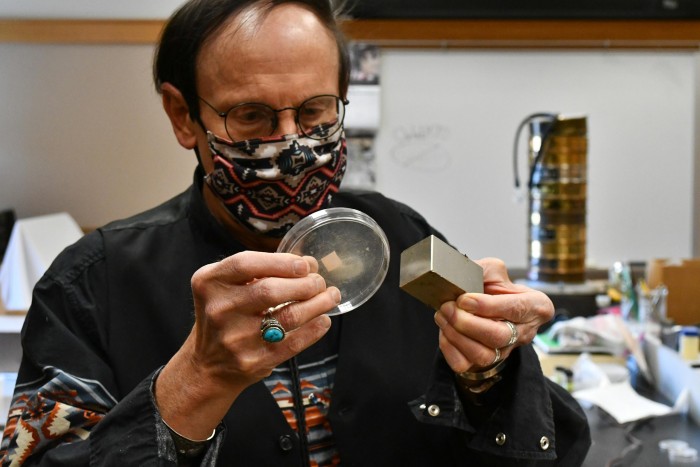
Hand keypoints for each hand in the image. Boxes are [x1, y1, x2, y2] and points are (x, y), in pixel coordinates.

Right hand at [156, 251, 339, 438]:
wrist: (207, 366)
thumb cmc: (224, 316)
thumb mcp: (225, 287)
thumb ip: (258, 271)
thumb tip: (307, 264)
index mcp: (209, 283)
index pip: (246, 264)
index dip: (281, 262)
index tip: (305, 264)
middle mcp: (219, 310)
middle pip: (270, 290)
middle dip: (305, 283)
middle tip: (319, 282)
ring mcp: (235, 339)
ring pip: (288, 316)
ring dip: (317, 304)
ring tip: (330, 297)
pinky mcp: (253, 361)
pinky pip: (293, 343)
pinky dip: (314, 330)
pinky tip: (323, 320)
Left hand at [433, 257, 552, 373]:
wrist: (483, 306)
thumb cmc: (493, 288)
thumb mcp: (494, 270)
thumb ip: (483, 270)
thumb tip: (463, 279)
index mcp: (536, 306)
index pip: (516, 309)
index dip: (487, 306)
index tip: (464, 299)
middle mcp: (524, 332)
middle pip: (499, 336)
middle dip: (467, 323)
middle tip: (448, 307)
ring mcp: (506, 351)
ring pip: (483, 355)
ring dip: (456, 335)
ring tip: (443, 315)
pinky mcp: (484, 363)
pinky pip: (464, 364)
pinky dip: (448, 347)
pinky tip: (445, 330)